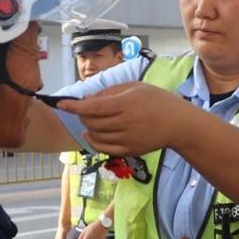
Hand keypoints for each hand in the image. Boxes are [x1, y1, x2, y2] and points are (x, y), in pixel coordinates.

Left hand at [56, 83, 196, 155]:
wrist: (178, 124)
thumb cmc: (156, 100)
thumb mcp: (134, 87)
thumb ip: (109, 92)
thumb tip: (85, 98)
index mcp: (127, 104)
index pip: (93, 106)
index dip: (74, 106)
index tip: (60, 104)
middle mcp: (126, 123)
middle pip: (92, 122)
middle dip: (81, 115)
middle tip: (82, 109)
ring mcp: (127, 139)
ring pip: (95, 135)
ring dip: (87, 127)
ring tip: (90, 119)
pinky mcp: (129, 150)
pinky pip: (103, 148)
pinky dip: (92, 141)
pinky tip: (90, 134)